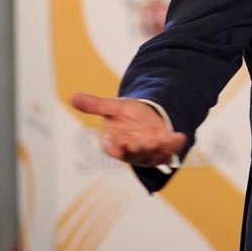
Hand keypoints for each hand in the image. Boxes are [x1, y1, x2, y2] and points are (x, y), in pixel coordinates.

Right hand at [70, 93, 187, 166]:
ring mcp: (147, 153)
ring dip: (158, 148)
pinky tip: (180, 135)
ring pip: (152, 154)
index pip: (111, 148)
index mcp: (114, 143)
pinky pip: (169, 150)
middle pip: (134, 154)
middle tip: (143, 143)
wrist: (147, 115)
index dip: (114, 148)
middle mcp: (130, 151)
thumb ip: (94, 105)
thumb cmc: (126, 114)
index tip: (115, 146)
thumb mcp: (112, 107)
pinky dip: (174, 144)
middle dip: (139, 149)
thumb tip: (71, 96)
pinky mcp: (163, 151)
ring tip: (163, 139)